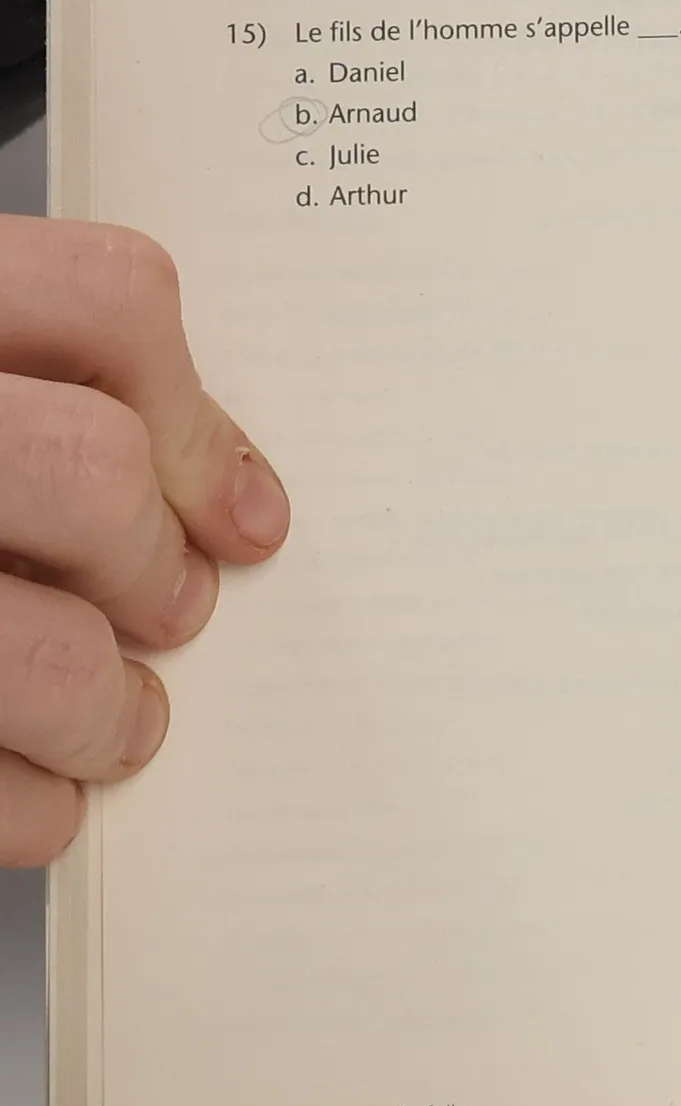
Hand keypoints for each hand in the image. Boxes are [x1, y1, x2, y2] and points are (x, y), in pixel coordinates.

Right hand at [0, 220, 289, 865]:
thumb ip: (31, 395)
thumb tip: (224, 504)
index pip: (102, 298)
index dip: (195, 413)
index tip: (231, 506)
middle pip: (92, 473)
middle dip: (158, 566)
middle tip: (167, 609)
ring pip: (54, 656)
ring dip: (110, 712)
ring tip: (109, 719)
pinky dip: (29, 807)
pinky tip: (24, 790)